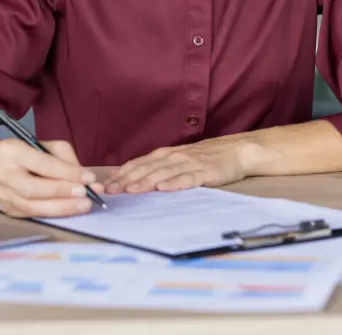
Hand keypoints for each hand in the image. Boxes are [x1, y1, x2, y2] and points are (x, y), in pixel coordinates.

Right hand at [0, 139, 104, 217]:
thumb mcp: (43, 145)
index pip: (42, 163)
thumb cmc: (23, 151)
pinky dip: (52, 214)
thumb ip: (64, 159)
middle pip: (32, 189)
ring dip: (60, 208)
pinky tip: (68, 210)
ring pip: (31, 207)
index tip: (89, 178)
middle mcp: (0, 173)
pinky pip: (31, 215)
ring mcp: (1, 194)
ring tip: (82, 206)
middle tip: (86, 196)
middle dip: (62, 193)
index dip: (67, 172)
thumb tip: (88, 180)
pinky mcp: (5, 209)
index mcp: (10, 150)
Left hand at [104, 138, 251, 193]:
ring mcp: (189, 164)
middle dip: (126, 180)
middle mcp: (173, 157)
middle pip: (146, 169)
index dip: (121, 174)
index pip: (138, 164)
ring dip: (145, 182)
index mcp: (165, 155)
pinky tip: (163, 188)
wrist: (236, 150)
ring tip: (130, 190)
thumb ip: (158, 168)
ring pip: (162, 173)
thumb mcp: (178, 160)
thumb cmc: (204, 158)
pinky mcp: (205, 172)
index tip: (105, 185)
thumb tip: (133, 180)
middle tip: (110, 191)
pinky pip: (188, 178)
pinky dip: (174, 183)